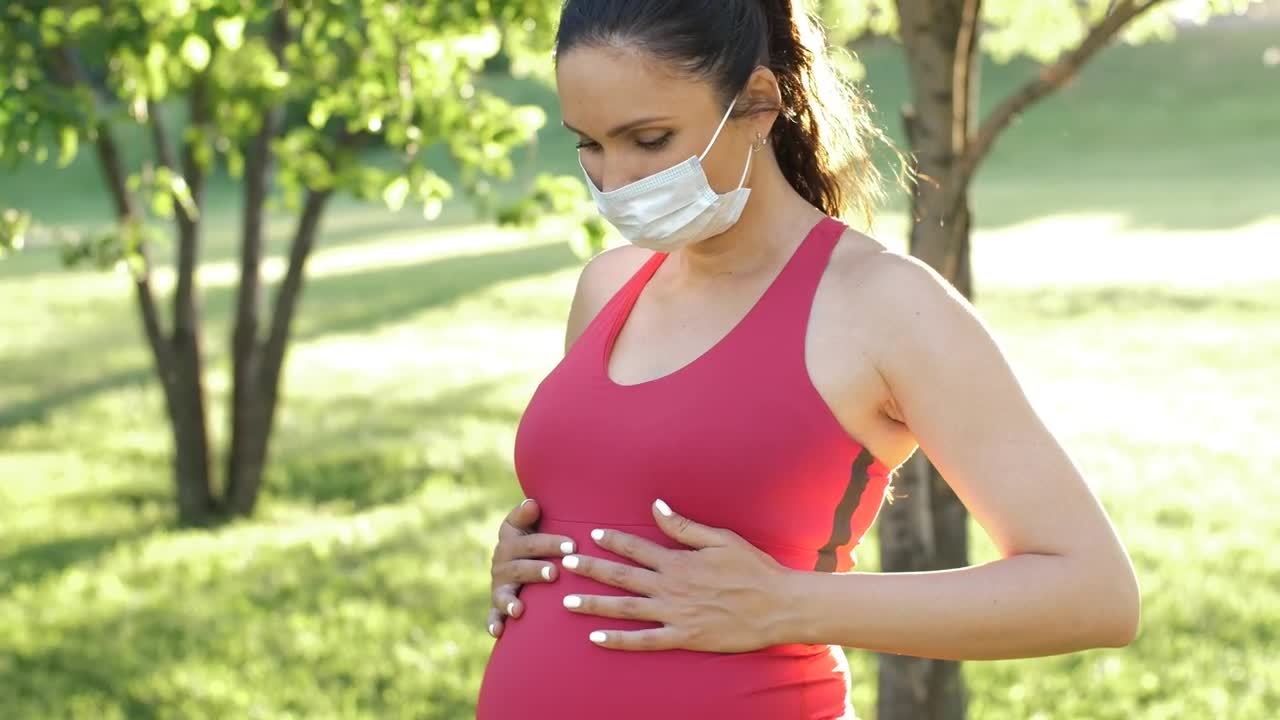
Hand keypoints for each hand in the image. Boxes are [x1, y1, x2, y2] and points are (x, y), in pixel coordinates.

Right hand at [487, 498, 576, 638]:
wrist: (520, 556)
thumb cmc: (535, 537)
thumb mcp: (530, 522)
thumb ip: (528, 514)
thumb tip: (532, 503)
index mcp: (510, 538)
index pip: (530, 540)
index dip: (550, 543)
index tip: (572, 546)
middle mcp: (501, 561)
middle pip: (519, 566)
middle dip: (537, 570)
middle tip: (556, 572)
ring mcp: (499, 584)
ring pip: (504, 592)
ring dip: (511, 600)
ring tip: (521, 608)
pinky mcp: (497, 604)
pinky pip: (493, 615)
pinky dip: (494, 623)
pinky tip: (499, 632)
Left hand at [558, 498, 791, 652]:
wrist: (778, 606)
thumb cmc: (754, 569)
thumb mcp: (721, 538)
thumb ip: (684, 525)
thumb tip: (656, 505)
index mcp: (679, 561)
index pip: (637, 547)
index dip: (612, 540)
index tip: (590, 534)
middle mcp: (671, 587)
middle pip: (622, 577)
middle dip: (591, 568)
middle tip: (565, 562)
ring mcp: (675, 614)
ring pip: (624, 609)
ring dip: (593, 604)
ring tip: (566, 601)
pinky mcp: (683, 637)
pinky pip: (644, 640)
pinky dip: (617, 640)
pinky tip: (595, 638)